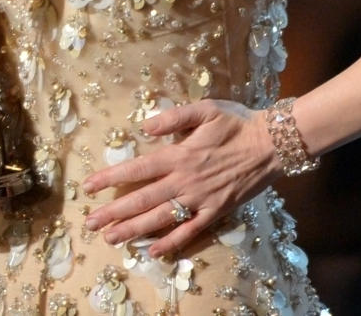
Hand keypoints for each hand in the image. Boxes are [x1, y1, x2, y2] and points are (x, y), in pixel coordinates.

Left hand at [81, 99, 279, 256]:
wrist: (271, 144)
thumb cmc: (236, 123)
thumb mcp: (205, 109)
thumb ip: (173, 117)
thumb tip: (145, 126)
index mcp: (179, 154)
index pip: (137, 169)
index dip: (111, 178)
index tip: (89, 186)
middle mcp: (185, 180)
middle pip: (143, 199)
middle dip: (114, 211)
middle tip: (90, 222)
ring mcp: (200, 199)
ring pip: (161, 218)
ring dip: (134, 229)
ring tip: (110, 238)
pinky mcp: (216, 212)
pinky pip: (190, 231)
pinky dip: (171, 243)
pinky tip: (153, 252)